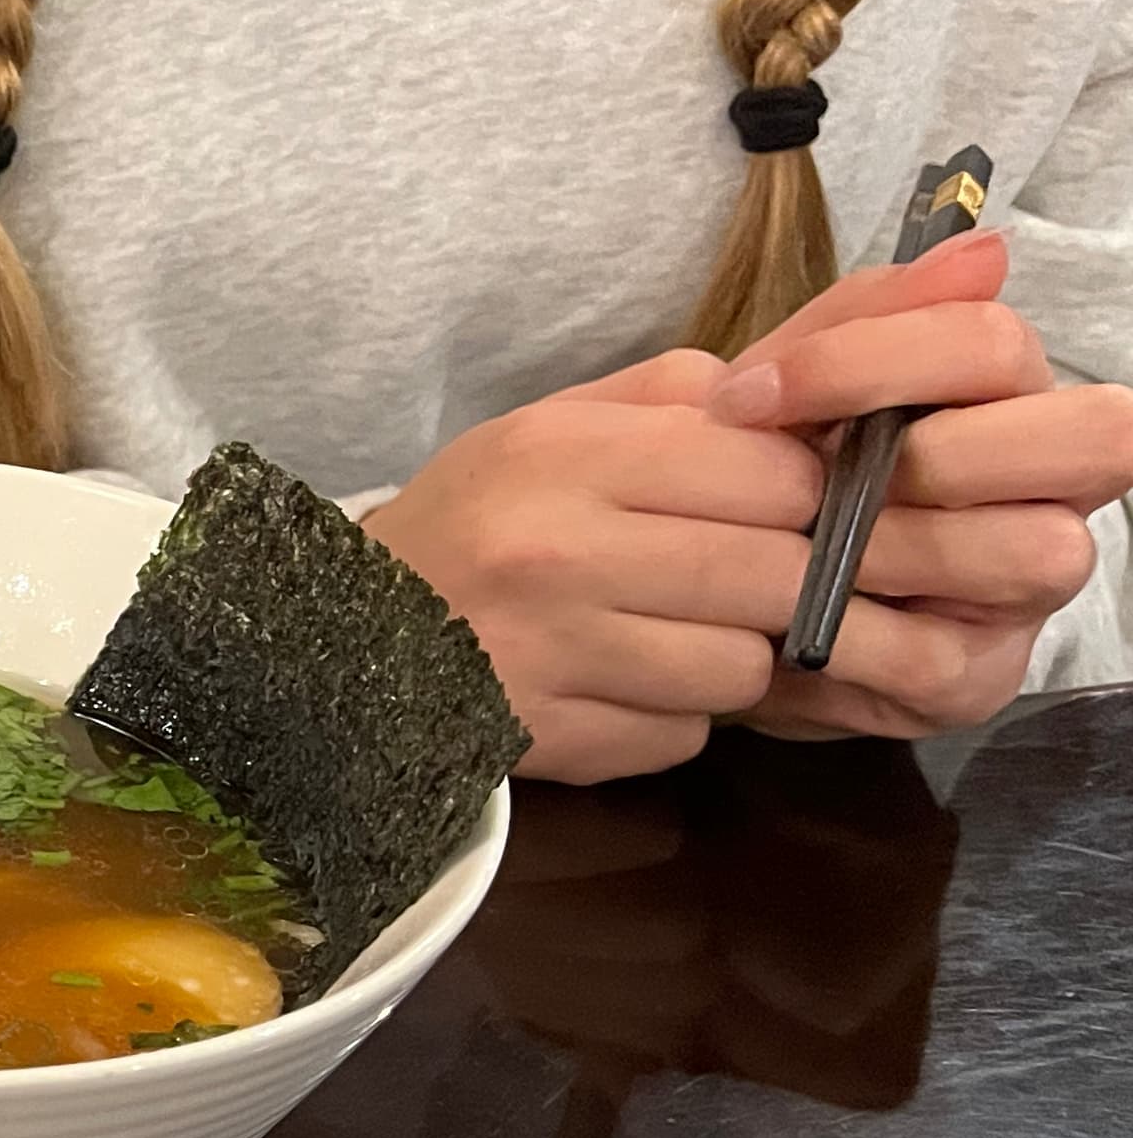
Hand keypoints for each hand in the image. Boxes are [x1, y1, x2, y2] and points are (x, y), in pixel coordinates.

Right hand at [363, 352, 827, 783]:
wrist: (338, 632)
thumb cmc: (474, 519)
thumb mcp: (548, 425)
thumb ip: (671, 398)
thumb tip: (799, 411)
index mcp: (561, 455)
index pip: (773, 474)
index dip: (798, 492)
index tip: (770, 504)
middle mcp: (555, 552)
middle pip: (777, 575)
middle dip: (787, 580)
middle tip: (745, 577)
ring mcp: (553, 656)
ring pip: (741, 670)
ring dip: (730, 656)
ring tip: (675, 634)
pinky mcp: (553, 740)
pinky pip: (683, 737)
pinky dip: (671, 716)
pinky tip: (622, 685)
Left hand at [699, 233, 1132, 740]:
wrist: (682, 596)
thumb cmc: (760, 475)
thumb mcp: (788, 386)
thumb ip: (866, 316)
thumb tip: (984, 248)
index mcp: (1006, 399)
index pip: (999, 343)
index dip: (877, 359)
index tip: (752, 394)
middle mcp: (1049, 487)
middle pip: (1093, 437)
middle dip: (941, 452)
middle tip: (821, 476)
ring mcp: (1026, 589)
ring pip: (1041, 550)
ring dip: (896, 547)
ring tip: (800, 547)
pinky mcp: (976, 676)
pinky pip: (944, 655)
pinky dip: (848, 633)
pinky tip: (781, 618)